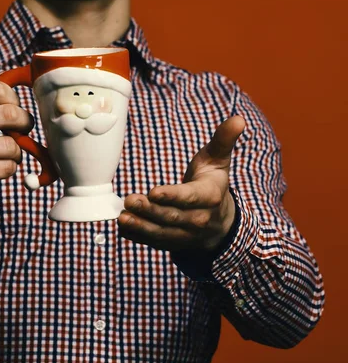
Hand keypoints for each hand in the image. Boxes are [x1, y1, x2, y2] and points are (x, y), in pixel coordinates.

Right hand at [0, 80, 33, 235]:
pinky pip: (8, 167)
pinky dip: (9, 167)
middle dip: (25, 122)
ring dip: (16, 150)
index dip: (14, 98)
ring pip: (12, 145)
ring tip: (7, 152)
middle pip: (11, 114)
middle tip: (24, 128)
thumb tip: (17, 89)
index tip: (14, 107)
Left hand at [118, 115, 245, 252]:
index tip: (153, 192)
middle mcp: (200, 219)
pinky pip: (155, 242)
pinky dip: (139, 236)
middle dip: (149, 210)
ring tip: (123, 217)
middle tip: (129, 200)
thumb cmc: (212, 183)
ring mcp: (186, 235)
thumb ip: (223, 140)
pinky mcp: (174, 243)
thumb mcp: (218, 160)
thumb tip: (238, 119)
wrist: (220, 221)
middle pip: (172, 216)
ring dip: (141, 226)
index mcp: (210, 196)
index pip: (190, 196)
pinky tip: (124, 228)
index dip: (172, 196)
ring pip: (162, 232)